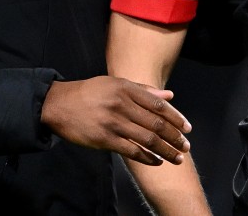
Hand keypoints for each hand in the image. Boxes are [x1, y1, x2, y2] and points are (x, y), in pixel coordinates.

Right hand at [40, 76, 191, 165]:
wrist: (60, 105)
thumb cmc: (91, 92)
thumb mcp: (116, 84)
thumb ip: (144, 91)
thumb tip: (170, 96)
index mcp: (127, 89)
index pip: (158, 105)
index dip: (176, 117)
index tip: (187, 128)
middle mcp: (122, 105)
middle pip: (156, 123)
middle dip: (174, 136)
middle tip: (186, 146)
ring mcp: (113, 123)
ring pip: (147, 139)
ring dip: (165, 150)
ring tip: (177, 157)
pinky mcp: (104, 139)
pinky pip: (131, 151)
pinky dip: (147, 158)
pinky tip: (157, 162)